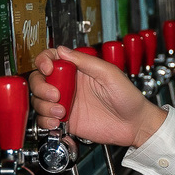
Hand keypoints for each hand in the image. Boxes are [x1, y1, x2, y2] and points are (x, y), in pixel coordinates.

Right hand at [29, 47, 166, 147]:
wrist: (134, 124)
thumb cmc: (128, 97)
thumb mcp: (109, 73)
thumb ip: (85, 61)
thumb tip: (62, 50)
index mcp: (78, 70)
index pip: (52, 59)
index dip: (43, 61)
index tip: (48, 69)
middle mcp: (69, 85)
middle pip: (39, 80)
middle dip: (41, 87)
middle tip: (55, 95)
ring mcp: (66, 103)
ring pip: (39, 101)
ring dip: (44, 106)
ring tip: (61, 111)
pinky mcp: (66, 120)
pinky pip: (45, 119)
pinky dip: (45, 120)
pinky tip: (56, 122)